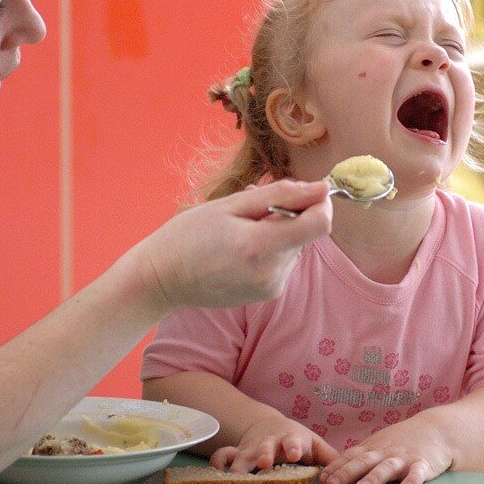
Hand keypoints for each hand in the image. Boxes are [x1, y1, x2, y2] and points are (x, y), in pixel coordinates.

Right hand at [135, 180, 330, 309]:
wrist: (162, 279)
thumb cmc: (188, 236)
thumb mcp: (231, 205)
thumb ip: (280, 195)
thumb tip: (321, 188)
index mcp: (261, 247)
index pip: (320, 223)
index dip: (320, 202)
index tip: (305, 191)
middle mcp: (272, 273)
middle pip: (307, 233)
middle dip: (290, 213)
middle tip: (252, 206)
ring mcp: (272, 288)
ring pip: (296, 246)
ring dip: (279, 231)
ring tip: (240, 227)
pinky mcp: (268, 295)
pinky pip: (283, 262)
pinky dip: (270, 248)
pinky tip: (241, 246)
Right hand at [209, 414, 339, 472]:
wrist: (267, 426)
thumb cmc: (295, 440)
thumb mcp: (314, 445)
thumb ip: (330, 458)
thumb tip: (345, 474)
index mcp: (291, 440)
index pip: (294, 442)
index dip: (295, 447)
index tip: (296, 454)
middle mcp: (269, 444)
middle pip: (265, 448)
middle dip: (264, 454)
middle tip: (264, 463)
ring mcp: (251, 449)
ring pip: (242, 455)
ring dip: (239, 465)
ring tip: (237, 477)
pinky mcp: (236, 454)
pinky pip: (223, 457)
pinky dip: (218, 464)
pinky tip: (216, 475)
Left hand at [320, 415, 452, 483]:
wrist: (435, 430)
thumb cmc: (402, 440)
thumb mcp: (379, 444)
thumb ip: (360, 456)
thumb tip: (332, 471)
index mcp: (373, 448)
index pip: (351, 457)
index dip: (336, 467)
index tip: (321, 479)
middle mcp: (386, 452)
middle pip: (364, 462)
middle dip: (346, 473)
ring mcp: (404, 457)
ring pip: (387, 468)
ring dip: (374, 478)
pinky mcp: (424, 464)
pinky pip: (418, 473)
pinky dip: (413, 480)